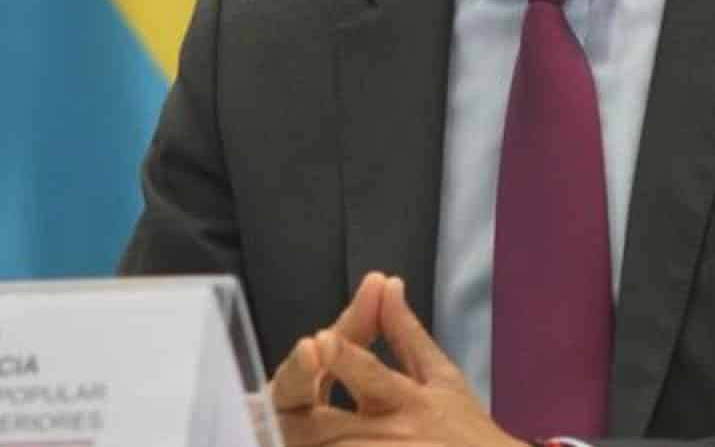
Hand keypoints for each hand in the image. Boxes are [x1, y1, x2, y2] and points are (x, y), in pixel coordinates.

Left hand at [270, 273, 524, 446]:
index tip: (316, 342)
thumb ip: (405, 333)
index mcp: (408, 400)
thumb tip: (385, 283)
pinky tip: (280, 441)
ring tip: (253, 427)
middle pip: (326, 428)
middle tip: (252, 405)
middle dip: (293, 411)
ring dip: (293, 440)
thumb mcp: (441, 377)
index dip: (342, 358)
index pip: (369, 374)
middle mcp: (390, 435)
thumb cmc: (462, 428)